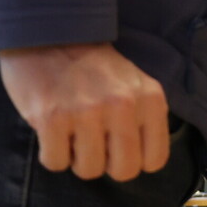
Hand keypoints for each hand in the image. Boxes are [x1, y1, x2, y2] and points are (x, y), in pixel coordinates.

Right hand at [0, 42, 169, 181]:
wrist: (52, 34)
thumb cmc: (95, 67)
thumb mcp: (136, 85)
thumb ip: (145, 119)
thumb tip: (142, 162)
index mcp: (150, 99)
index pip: (155, 160)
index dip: (135, 161)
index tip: (120, 150)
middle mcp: (123, 106)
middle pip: (124, 171)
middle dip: (107, 165)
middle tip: (94, 145)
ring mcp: (86, 112)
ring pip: (88, 170)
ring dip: (77, 158)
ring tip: (72, 132)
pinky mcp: (52, 117)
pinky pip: (55, 163)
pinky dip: (51, 154)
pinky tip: (53, 131)